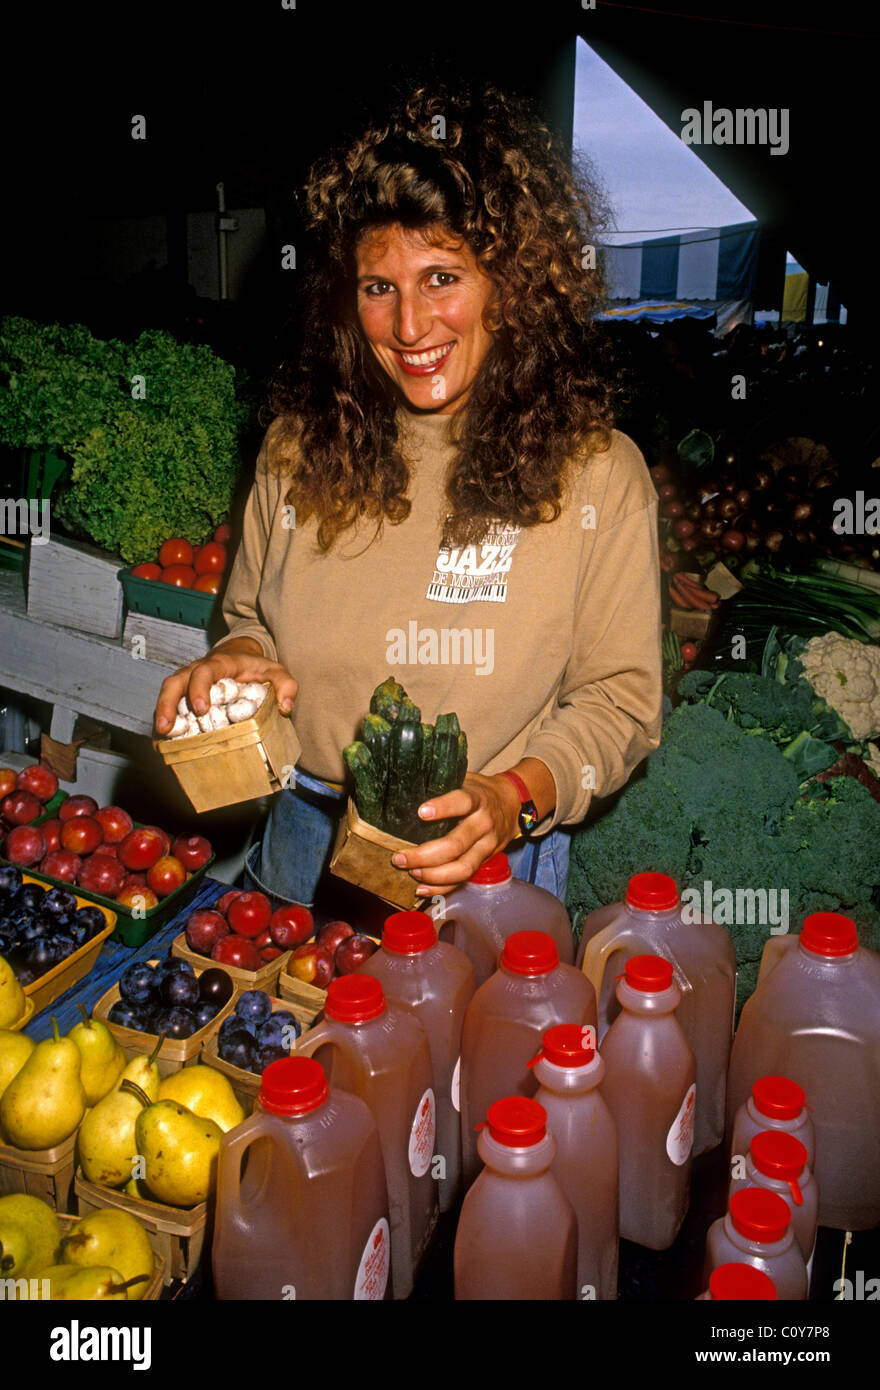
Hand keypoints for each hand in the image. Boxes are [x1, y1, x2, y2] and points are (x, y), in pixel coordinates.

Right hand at [154, 641, 298, 734]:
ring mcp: (187, 680)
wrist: (240, 654)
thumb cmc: (257, 666)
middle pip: (175, 681)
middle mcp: (197, 669)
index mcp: (219, 664)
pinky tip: (164, 738)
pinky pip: (170, 701)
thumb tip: (286, 707)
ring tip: (160, 734)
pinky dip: (166, 717)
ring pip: (168, 690)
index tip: (201, 708)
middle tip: (167, 726)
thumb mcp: (276, 671)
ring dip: (162, 711)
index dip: (199, 688)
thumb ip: (286, 685)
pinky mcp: (184, 691)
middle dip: (168, 703)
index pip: (204, 672)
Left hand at [391, 772, 522, 895]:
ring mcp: (487, 845)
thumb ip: (441, 784)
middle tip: (400, 857)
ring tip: (411, 872)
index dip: (443, 807)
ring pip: (462, 868)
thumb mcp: (465, 779)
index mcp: (477, 798)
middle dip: (425, 855)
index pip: (462, 802)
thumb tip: (404, 787)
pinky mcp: (485, 861)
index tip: (421, 812)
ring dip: (433, 875)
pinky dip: (443, 888)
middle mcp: (484, 824)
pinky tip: (422, 888)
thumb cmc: (479, 791)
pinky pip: (464, 879)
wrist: (513, 804)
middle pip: (456, 844)